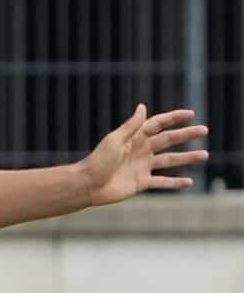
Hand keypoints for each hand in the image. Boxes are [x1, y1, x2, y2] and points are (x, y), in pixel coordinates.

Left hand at [79, 104, 207, 206]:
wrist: (87, 185)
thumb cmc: (97, 161)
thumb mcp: (115, 140)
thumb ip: (131, 126)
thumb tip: (142, 106)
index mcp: (134, 138)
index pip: (158, 124)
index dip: (173, 118)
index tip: (190, 113)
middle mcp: (141, 150)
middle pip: (168, 140)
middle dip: (186, 135)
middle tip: (204, 130)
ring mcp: (142, 167)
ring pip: (170, 161)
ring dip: (187, 158)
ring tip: (205, 155)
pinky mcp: (141, 183)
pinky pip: (162, 182)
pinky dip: (175, 183)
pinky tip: (189, 182)